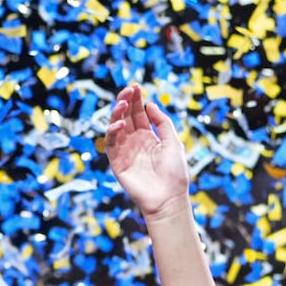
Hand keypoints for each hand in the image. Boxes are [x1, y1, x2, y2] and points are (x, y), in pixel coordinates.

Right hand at [104, 83, 190, 221]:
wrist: (168, 198)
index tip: (136, 86)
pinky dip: (113, 132)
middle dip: (126, 102)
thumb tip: (150, 105)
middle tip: (129, 89)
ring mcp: (124, 151)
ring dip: (117, 113)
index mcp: (148, 137)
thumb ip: (162, 123)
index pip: (138, 114)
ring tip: (124, 103)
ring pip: (115, 127)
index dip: (137, 100)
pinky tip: (120, 124)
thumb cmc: (175, 173)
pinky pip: (111, 144)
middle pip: (126, 117)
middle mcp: (134, 142)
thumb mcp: (173, 143)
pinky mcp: (116, 162)